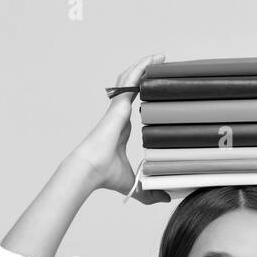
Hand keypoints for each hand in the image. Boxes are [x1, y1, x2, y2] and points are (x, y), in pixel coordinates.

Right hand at [71, 53, 170, 203]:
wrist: (91, 169)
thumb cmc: (105, 174)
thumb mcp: (134, 183)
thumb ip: (149, 191)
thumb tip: (165, 199)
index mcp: (121, 127)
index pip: (135, 105)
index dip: (145, 94)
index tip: (157, 89)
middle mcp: (119, 114)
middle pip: (133, 88)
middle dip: (146, 75)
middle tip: (162, 66)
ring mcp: (118, 107)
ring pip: (130, 80)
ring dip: (144, 66)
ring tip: (160, 57)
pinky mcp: (118, 105)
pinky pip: (130, 81)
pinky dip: (141, 68)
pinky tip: (152, 60)